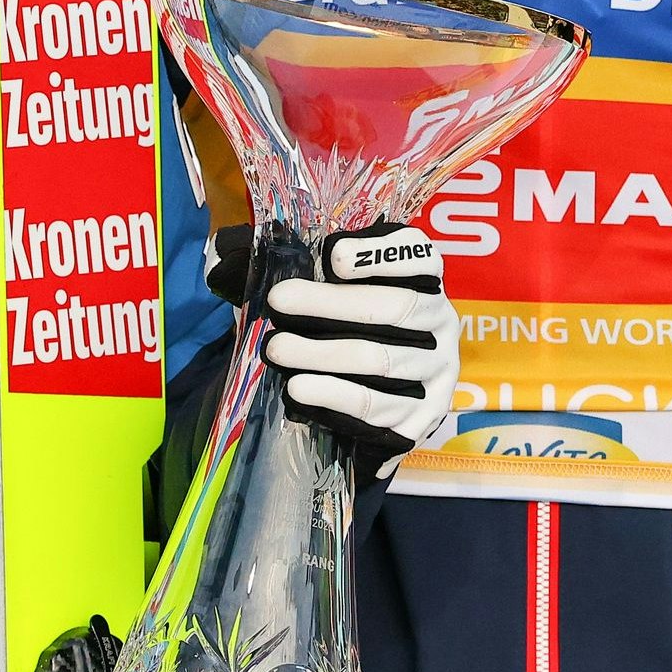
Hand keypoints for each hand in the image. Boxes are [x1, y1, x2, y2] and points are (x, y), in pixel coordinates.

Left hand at [254, 224, 460, 476]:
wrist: (384, 402)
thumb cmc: (352, 332)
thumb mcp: (339, 295)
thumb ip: (305, 271)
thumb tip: (228, 254)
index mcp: (426, 283)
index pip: (418, 256)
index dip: (382, 254)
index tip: (334, 257)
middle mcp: (442, 322)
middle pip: (393, 308)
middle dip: (330, 303)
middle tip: (278, 300)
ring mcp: (438, 372)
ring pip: (381, 360)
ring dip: (323, 354)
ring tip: (277, 349)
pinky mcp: (424, 417)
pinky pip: (377, 408)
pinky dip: (335, 397)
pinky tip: (299, 389)